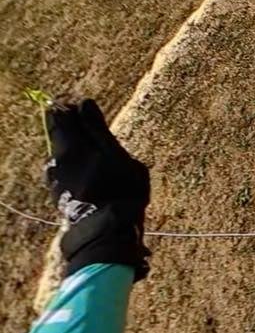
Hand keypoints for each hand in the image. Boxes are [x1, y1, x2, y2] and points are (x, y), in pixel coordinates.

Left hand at [44, 100, 150, 279]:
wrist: (107, 230)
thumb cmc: (118, 187)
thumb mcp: (114, 153)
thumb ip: (97, 128)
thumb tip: (83, 103)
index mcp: (69, 146)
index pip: (61, 118)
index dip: (69, 108)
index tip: (78, 102)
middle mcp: (57, 161)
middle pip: (58, 135)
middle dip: (69, 125)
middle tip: (84, 119)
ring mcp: (57, 179)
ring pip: (61, 153)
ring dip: (73, 145)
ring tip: (91, 144)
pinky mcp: (61, 194)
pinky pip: (64, 168)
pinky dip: (74, 162)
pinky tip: (89, 167)